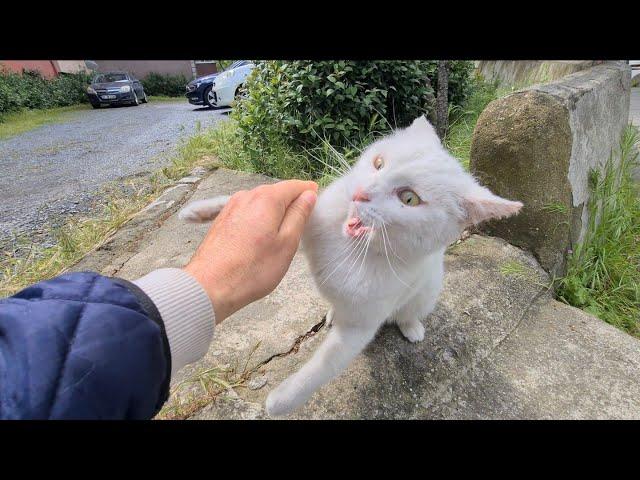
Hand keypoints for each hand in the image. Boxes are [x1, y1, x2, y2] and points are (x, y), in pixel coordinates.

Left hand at [183, 180, 317, 322]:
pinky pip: (248, 212)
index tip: (316, 206)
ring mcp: (232, 206)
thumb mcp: (287, 243)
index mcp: (267, 198)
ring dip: (273, 214)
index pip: (295, 186)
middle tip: (299, 229)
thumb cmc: (252, 269)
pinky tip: (258, 241)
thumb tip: (309, 196)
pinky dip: (258, 221)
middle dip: (290, 205)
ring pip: (261, 203)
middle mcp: (247, 196)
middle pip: (277, 193)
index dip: (308, 194)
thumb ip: (299, 215)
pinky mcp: (222, 219)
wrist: (210, 286)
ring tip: (278, 239)